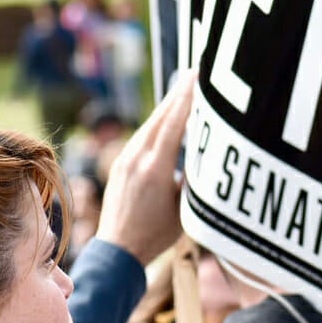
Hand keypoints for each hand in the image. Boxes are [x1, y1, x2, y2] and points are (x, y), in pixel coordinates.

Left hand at [95, 72, 194, 264]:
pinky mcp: (120, 164)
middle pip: (161, 117)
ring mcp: (125, 160)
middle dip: (178, 93)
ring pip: (150, 124)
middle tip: (196, 71)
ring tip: (185, 87)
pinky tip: (167, 116)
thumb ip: (192, 178)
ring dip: (168, 106)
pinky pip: (142, 136)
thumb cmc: (156, 236)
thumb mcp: (184, 208)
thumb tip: (204, 154)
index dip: (188, 98)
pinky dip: (158, 122)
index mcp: (155, 169)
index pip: (175, 123)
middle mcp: (137, 159)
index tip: (199, 77)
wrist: (117, 251)